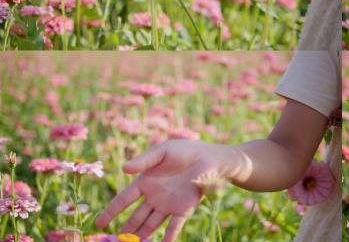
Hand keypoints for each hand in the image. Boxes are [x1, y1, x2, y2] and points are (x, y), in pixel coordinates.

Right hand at [95, 140, 227, 240]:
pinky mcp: (184, 209)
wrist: (212, 158)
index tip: (100, 223)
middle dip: (127, 229)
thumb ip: (144, 160)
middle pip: (137, 217)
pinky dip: (168, 238)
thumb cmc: (186, 151)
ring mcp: (169, 204)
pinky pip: (174, 226)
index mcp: (146, 181)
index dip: (112, 211)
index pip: (125, 199)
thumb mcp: (163, 151)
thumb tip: (124, 169)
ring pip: (151, 224)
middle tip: (116, 240)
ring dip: (142, 235)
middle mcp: (155, 196)